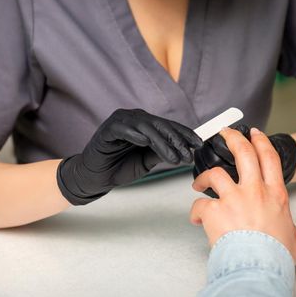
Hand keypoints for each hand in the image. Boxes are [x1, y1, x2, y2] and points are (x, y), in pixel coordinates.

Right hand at [57, 109, 202, 204]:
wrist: (97, 178)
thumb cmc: (119, 167)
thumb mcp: (147, 161)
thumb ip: (161, 152)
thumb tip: (182, 149)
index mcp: (145, 124)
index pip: (169, 126)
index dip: (185, 134)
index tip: (199, 144)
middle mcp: (135, 118)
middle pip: (160, 125)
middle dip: (176, 140)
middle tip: (187, 154)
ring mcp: (121, 121)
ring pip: (146, 127)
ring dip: (161, 142)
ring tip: (172, 157)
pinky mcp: (107, 129)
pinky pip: (123, 128)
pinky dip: (135, 134)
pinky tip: (145, 143)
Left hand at [190, 127, 295, 262]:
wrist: (258, 266)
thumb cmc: (275, 255)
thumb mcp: (294, 239)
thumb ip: (291, 231)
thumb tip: (290, 234)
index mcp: (274, 195)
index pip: (268, 158)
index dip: (261, 141)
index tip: (255, 134)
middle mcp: (254, 191)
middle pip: (243, 153)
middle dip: (233, 137)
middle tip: (225, 133)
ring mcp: (233, 198)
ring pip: (215, 173)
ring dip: (204, 177)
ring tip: (199, 183)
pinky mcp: (214, 210)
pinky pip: (199, 205)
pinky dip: (196, 211)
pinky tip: (197, 218)